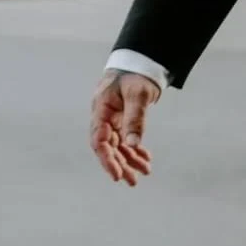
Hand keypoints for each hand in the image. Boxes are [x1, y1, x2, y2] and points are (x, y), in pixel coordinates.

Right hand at [90, 69, 160, 184]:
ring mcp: (112, 119)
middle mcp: (104, 117)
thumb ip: (135, 119)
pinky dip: (136, 150)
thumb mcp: (137, 95)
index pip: (99, 141)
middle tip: (133, 181)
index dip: (106, 159)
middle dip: (120, 165)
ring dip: (130, 160)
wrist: (138, 63)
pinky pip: (127, 140)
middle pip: (108, 147)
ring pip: (119, 146)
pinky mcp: (122, 120)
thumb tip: (133, 144)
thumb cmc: (134, 75)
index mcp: (101, 110)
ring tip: (145, 172)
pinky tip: (145, 159)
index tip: (116, 175)